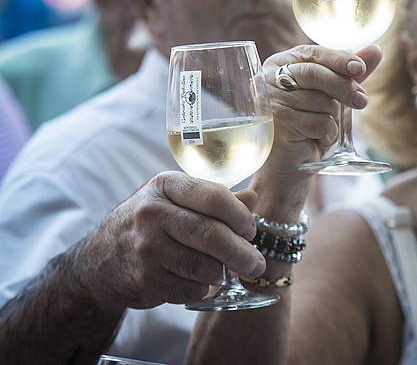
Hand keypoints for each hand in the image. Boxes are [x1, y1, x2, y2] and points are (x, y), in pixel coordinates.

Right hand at [77, 172, 264, 309]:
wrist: (102, 259)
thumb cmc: (151, 223)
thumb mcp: (176, 200)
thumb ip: (216, 199)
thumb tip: (252, 199)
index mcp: (165, 186)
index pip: (214, 197)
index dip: (239, 216)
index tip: (251, 229)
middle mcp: (152, 214)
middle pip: (212, 236)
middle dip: (243, 254)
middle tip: (257, 265)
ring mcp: (147, 248)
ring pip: (205, 266)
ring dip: (221, 273)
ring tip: (222, 270)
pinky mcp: (146, 280)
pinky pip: (192, 289)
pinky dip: (203, 288)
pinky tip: (198, 281)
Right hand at [258, 44, 381, 184]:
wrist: (290, 164)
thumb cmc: (308, 125)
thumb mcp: (331, 95)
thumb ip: (349, 72)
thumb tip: (376, 50)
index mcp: (281, 64)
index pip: (312, 53)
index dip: (339, 59)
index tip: (359, 69)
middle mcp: (270, 79)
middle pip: (315, 74)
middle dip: (343, 87)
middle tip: (362, 101)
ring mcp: (272, 102)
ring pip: (320, 101)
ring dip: (332, 118)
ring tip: (319, 129)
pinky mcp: (279, 125)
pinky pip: (319, 123)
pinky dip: (327, 134)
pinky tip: (315, 140)